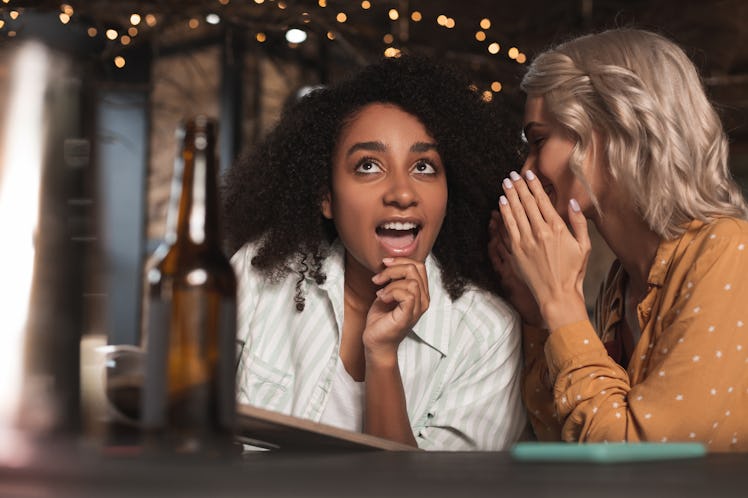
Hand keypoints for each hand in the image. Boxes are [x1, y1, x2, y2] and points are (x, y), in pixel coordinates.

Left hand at [364, 257, 428, 359]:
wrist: (376, 342)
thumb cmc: (381, 319)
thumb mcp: (388, 292)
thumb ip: (395, 279)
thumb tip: (390, 262)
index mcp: (420, 293)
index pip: (419, 266)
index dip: (401, 260)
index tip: (384, 264)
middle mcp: (423, 300)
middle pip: (416, 269)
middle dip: (394, 268)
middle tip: (378, 278)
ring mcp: (418, 308)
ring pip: (411, 281)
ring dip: (391, 282)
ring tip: (380, 292)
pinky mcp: (409, 315)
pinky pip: (407, 294)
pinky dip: (391, 292)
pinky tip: (382, 298)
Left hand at [498, 170, 589, 329]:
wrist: (557, 295)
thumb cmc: (573, 271)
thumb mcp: (584, 246)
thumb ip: (579, 222)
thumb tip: (573, 202)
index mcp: (558, 228)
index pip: (543, 201)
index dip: (534, 186)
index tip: (528, 174)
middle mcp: (541, 232)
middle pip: (526, 203)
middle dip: (519, 187)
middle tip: (512, 175)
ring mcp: (527, 241)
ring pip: (515, 212)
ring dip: (509, 196)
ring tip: (505, 183)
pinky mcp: (517, 251)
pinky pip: (508, 227)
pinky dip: (504, 213)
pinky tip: (501, 203)